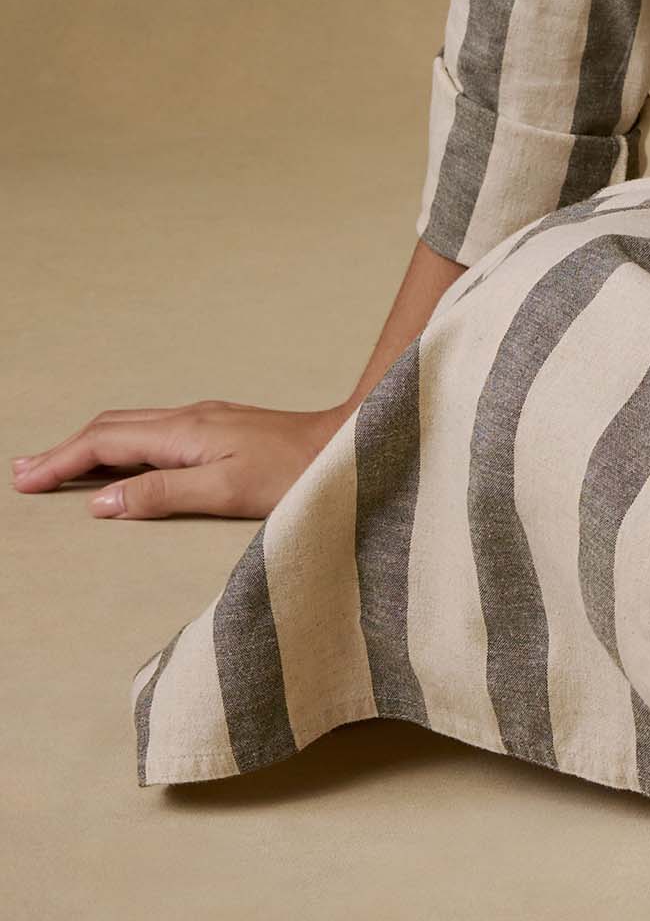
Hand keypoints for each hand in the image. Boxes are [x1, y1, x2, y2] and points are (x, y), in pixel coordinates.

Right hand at [11, 399, 351, 521]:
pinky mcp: (220, 428)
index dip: (61, 461)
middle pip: (111, 427)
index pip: (106, 443)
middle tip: (24, 472)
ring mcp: (206, 420)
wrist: (347, 444)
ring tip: (57, 466)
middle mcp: (190, 418)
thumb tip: (101, 502)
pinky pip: (153, 431)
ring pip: (131, 426)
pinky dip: (120, 445)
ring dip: (89, 445)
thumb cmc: (295, 474)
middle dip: (64, 449)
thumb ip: (162, 494)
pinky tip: (119, 460)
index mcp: (185, 432)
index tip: (25, 480)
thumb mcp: (225, 492)